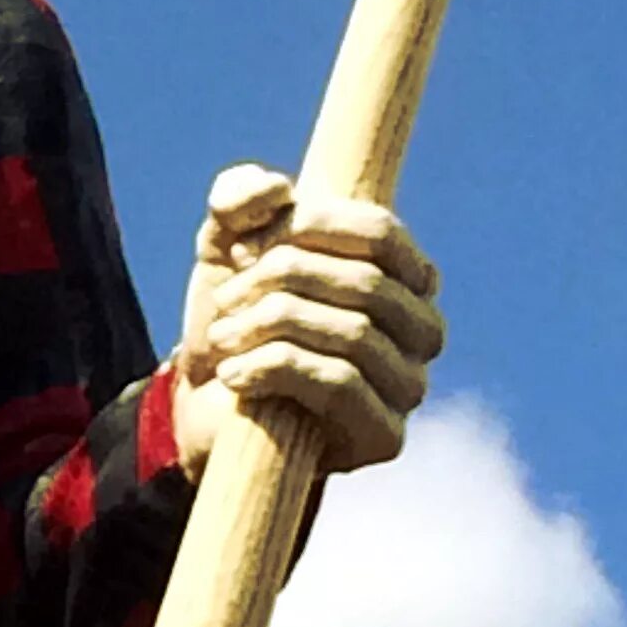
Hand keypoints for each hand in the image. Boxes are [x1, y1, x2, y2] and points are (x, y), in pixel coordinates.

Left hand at [171, 164, 443, 477]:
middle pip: (367, 283)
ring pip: (355, 333)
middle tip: (224, 300)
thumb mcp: (224, 244)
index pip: (380, 232)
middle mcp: (422, 328)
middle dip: (281, 281)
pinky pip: (340, 385)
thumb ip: (239, 197)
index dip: (309, 227)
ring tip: (221, 338)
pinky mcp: (385, 435)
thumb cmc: (234, 317)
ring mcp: (410, 385)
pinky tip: (233, 375)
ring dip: (271, 326)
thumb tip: (278, 191)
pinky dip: (275, 369)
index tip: (240, 247)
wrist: (204, 407)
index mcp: (404, 275)